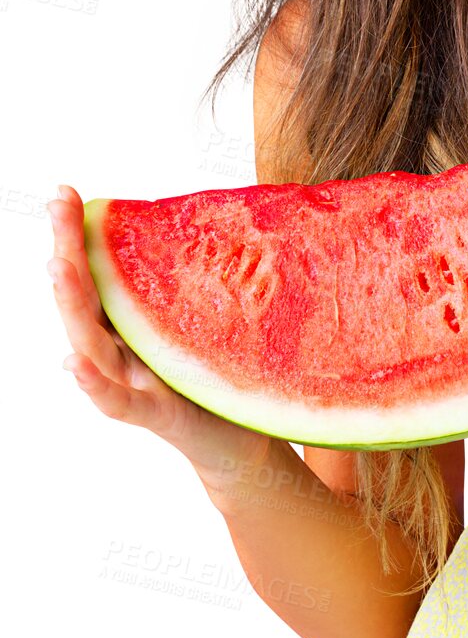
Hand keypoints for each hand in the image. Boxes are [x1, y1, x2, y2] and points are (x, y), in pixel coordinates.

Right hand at [47, 184, 276, 497]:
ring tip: (56, 266)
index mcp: (135, 324)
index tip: (68, 192)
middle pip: (86, 298)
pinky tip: (74, 361)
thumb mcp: (210, 325)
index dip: (80, 235)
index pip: (100, 273)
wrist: (243, 446)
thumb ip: (194, 289)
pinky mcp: (156, 416)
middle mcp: (124, 351)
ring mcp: (134, 383)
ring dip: (72, 303)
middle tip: (55, 205)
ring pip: (92, 343)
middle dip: (67, 250)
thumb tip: (202, 225)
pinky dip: (93, 383)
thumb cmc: (222, 379)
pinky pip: (117, 400)